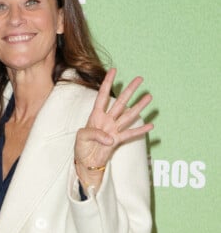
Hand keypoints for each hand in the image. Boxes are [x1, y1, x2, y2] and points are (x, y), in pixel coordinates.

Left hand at [74, 68, 152, 188]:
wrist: (85, 163)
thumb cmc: (81, 148)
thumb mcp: (82, 137)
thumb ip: (94, 134)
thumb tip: (111, 138)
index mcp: (95, 115)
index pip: (102, 95)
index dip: (107, 83)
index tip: (114, 70)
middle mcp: (107, 120)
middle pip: (120, 102)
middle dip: (130, 90)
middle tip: (140, 79)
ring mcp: (114, 129)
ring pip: (129, 115)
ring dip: (139, 106)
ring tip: (149, 96)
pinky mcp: (118, 141)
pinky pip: (131, 134)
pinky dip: (141, 130)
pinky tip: (151, 125)